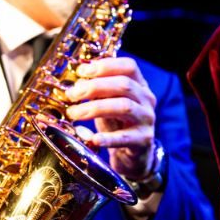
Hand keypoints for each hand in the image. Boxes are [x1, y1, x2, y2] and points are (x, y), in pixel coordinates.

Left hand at [65, 57, 157, 180]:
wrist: (134, 154)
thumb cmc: (118, 124)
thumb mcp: (109, 103)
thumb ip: (98, 92)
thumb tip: (76, 84)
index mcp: (140, 85)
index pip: (129, 66)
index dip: (106, 66)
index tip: (82, 71)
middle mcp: (147, 99)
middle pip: (124, 85)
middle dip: (95, 87)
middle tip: (72, 94)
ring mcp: (147, 119)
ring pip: (124, 107)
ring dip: (95, 108)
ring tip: (74, 113)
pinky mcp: (143, 140)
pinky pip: (125, 137)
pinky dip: (108, 138)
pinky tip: (93, 138)